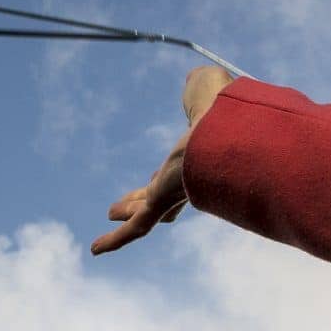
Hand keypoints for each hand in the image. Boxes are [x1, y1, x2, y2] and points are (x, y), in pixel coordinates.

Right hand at [91, 64, 235, 254]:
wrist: (235, 129)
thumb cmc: (228, 108)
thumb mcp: (209, 93)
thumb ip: (202, 88)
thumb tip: (199, 80)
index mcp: (200, 156)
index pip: (179, 172)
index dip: (164, 176)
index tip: (155, 177)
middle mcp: (190, 180)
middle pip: (163, 197)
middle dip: (145, 201)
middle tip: (125, 207)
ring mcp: (177, 194)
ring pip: (146, 214)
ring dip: (127, 217)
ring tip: (109, 217)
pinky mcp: (164, 204)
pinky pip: (136, 228)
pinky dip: (114, 241)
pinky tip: (95, 250)